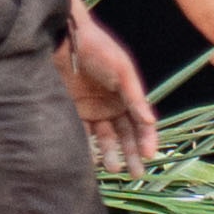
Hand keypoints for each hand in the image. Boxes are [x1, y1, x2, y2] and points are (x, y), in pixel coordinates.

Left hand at [61, 10, 159, 168]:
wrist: (63, 39)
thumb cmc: (98, 49)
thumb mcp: (122, 70)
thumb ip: (135, 96)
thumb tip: (150, 121)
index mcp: (127, 95)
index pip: (141, 122)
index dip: (147, 138)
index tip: (149, 155)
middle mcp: (112, 105)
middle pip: (126, 135)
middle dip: (132, 153)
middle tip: (136, 174)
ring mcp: (93, 110)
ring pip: (106, 138)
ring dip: (112, 153)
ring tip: (113, 167)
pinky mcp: (74, 112)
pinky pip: (84, 134)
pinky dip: (89, 147)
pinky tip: (94, 159)